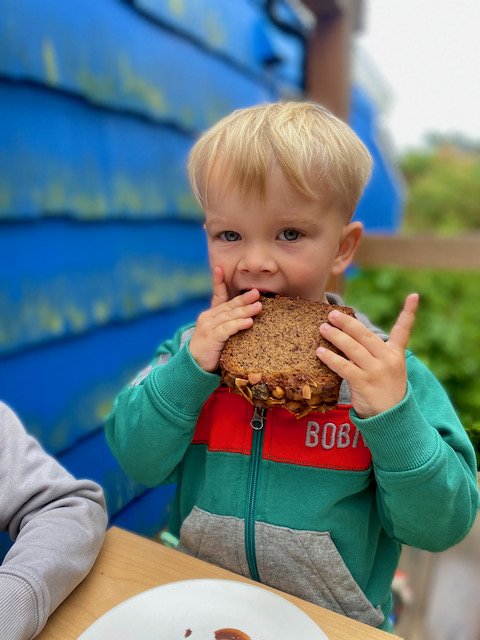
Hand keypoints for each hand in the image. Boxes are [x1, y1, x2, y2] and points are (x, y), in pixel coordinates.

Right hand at [189, 267, 261, 371]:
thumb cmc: (211, 352)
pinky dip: (238, 325)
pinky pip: (227, 329)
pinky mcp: (211, 338)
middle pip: (229, 305)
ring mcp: (208, 327)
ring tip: (259, 306)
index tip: (219, 268)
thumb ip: (230, 326)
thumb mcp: (220, 336)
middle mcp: (207, 318)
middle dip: (244, 299)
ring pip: (230, 316)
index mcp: (210, 315)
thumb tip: (250, 319)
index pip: (217, 296)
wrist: (193, 367)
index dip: (218, 282)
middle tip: (257, 292)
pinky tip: (249, 322)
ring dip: (245, 310)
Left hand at [317, 294, 418, 417]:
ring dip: (335, 336)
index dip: (409, 312)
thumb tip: (348, 338)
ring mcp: (376, 371)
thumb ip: (375, 354)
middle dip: (347, 323)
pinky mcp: (364, 383)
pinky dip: (330, 358)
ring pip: (352, 348)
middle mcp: (388, 360)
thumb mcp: (389, 370)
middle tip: (332, 314)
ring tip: (322, 328)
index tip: (413, 296)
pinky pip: (343, 366)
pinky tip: (320, 351)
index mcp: (396, 354)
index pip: (404, 330)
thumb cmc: (385, 391)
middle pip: (365, 335)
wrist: (391, 419)